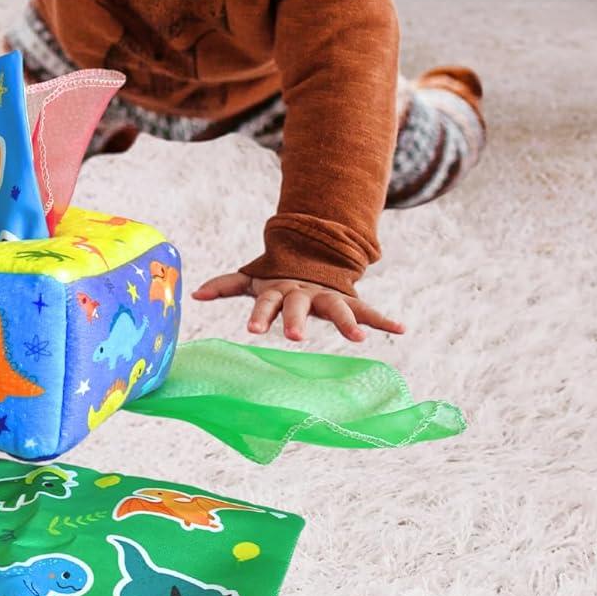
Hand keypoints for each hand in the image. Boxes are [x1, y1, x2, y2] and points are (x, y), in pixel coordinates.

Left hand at [190, 271, 404, 344]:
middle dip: (297, 321)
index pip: (266, 302)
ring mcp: (329, 295)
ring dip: (348, 323)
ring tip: (359, 339)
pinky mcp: (350, 300)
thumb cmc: (278, 277)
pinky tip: (402, 329)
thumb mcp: (254, 279)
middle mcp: (305, 292)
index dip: (259, 316)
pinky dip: (384, 321)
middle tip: (294, 338)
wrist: (314, 256)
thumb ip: (226, 284)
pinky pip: (369, 311)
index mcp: (280, 289)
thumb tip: (195, 292)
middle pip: (300, 306)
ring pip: (338, 308)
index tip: (252, 331)